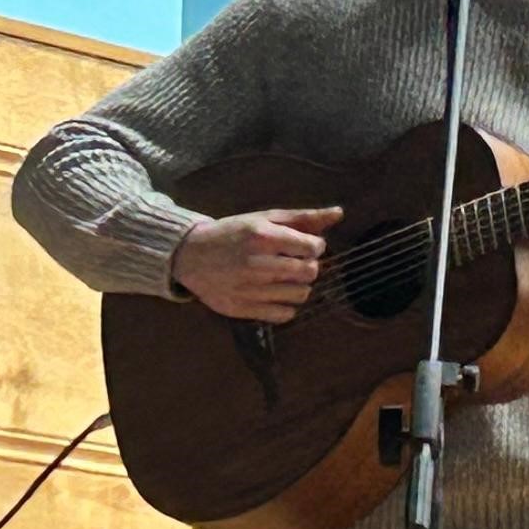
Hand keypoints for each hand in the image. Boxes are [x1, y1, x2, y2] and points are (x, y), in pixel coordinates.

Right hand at [171, 205, 338, 321]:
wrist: (189, 255)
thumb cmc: (232, 233)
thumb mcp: (263, 218)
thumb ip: (302, 218)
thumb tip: (339, 213)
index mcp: (261, 236)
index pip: (312, 247)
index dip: (315, 247)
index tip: (304, 246)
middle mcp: (256, 264)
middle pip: (310, 272)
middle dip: (309, 266)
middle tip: (294, 262)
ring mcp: (249, 289)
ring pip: (301, 295)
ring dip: (298, 286)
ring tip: (283, 277)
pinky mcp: (242, 309)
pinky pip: (284, 314)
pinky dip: (285, 305)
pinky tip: (273, 293)